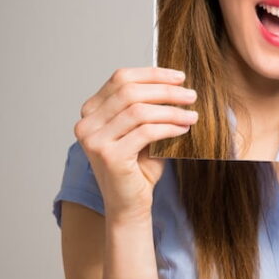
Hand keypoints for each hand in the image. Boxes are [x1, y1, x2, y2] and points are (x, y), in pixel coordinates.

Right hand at [74, 66, 197, 219]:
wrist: (131, 204)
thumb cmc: (139, 167)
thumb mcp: (142, 130)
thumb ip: (149, 107)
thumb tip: (176, 84)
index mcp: (92, 111)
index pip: (121, 78)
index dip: (153, 74)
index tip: (180, 77)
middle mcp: (86, 123)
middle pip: (130, 91)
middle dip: (165, 91)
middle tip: (192, 96)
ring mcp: (94, 140)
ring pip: (138, 111)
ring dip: (171, 111)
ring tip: (192, 116)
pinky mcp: (109, 156)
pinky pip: (146, 132)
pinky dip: (168, 128)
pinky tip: (183, 130)